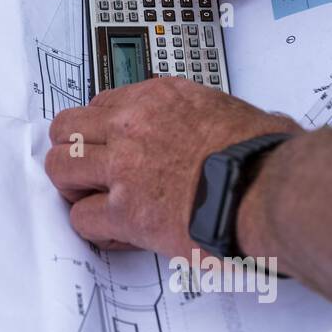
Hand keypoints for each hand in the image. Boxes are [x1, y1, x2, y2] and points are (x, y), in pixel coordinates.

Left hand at [44, 79, 301, 258]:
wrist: (269, 190)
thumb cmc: (266, 156)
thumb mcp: (239, 113)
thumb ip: (218, 117)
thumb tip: (240, 127)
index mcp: (162, 98)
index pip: (103, 104)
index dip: (101, 129)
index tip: (107, 144)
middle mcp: (134, 126)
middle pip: (67, 128)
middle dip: (73, 151)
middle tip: (87, 171)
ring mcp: (124, 168)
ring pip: (61, 168)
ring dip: (73, 187)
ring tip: (93, 200)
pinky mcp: (125, 211)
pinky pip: (82, 218)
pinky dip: (95, 229)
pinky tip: (115, 233)